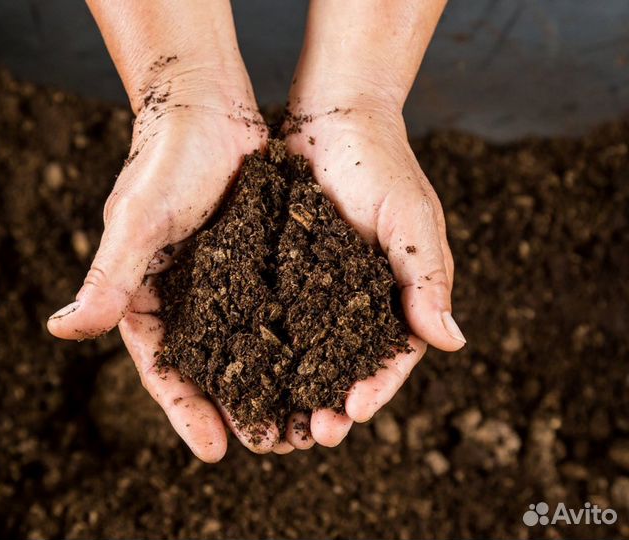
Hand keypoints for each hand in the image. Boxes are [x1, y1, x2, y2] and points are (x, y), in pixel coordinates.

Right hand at [47, 0, 283, 460]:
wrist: (205, 106)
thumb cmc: (164, 160)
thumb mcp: (138, 221)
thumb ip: (108, 278)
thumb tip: (61, 330)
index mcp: (146, 296)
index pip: (164, 367)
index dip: (186, 411)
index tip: (214, 452)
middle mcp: (186, 296)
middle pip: (210, 367)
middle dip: (236, 408)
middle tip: (270, 446)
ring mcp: (225, 281)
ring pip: (249, 345)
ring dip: (272, 383)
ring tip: (301, 420)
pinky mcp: (258, 260)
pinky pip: (277, 307)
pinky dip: (295, 338)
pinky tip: (322, 362)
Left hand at [284, 80, 463, 450]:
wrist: (331, 119)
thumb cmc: (380, 164)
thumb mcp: (410, 219)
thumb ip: (426, 277)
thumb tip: (452, 341)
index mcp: (395, 295)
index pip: (391, 356)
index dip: (375, 388)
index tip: (353, 413)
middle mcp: (354, 301)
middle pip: (344, 367)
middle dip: (330, 404)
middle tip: (310, 435)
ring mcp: (315, 290)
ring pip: (305, 354)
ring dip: (292, 391)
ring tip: (276, 424)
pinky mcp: (280, 274)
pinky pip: (270, 319)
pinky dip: (262, 351)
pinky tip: (242, 376)